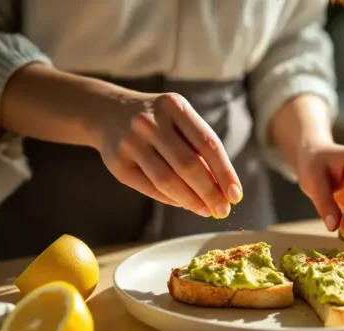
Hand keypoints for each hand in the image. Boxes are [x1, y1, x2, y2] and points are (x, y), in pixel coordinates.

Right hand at [98, 93, 241, 217]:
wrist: (108, 113)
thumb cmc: (158, 121)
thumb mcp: (179, 120)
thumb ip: (199, 148)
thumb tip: (223, 189)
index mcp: (173, 106)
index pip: (208, 143)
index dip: (225, 172)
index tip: (236, 195)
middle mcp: (150, 122)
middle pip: (187, 165)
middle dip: (209, 192)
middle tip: (222, 210)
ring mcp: (130, 142)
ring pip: (167, 180)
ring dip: (191, 201)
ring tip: (207, 211)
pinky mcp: (117, 163)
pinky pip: (150, 188)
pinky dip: (171, 199)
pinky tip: (185, 204)